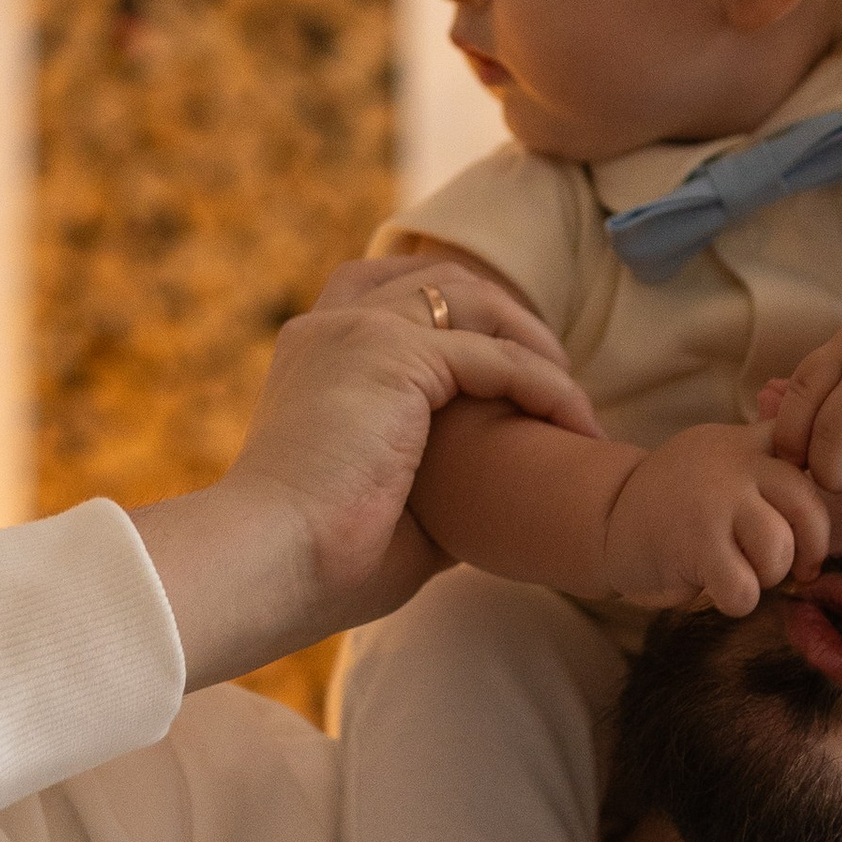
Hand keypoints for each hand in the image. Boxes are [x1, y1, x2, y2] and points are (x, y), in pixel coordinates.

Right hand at [129, 265, 598, 687]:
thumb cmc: (315, 560)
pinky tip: (574, 424)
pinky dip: (545, 386)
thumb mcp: (383, 502)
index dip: (458, 320)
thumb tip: (490, 499)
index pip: (391, 295)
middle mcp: (331, 326)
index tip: (512, 376)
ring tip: (572, 398)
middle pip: (436, 277)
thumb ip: (432, 479)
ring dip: (532, 340)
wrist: (266, 563)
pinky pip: (496, 356)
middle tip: (554, 376)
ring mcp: (360, 331)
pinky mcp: (394, 355)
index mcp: (314, 353)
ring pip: (472, 297)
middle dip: (504, 317)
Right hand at [598, 422, 831, 616]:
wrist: (605, 520)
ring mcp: (715, 502)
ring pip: (779, 551)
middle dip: (808, 549)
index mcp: (747, 443)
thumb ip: (767, 458)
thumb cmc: (678, 502)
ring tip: (740, 570)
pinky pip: (746, 589)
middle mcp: (735, 465)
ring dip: (767, 576)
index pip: (811, 452)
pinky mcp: (695, 544)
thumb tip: (830, 470)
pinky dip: (737, 600)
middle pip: (808, 509)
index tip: (805, 521)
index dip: (825, 487)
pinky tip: (715, 586)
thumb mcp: (720, 460)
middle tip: (793, 565)